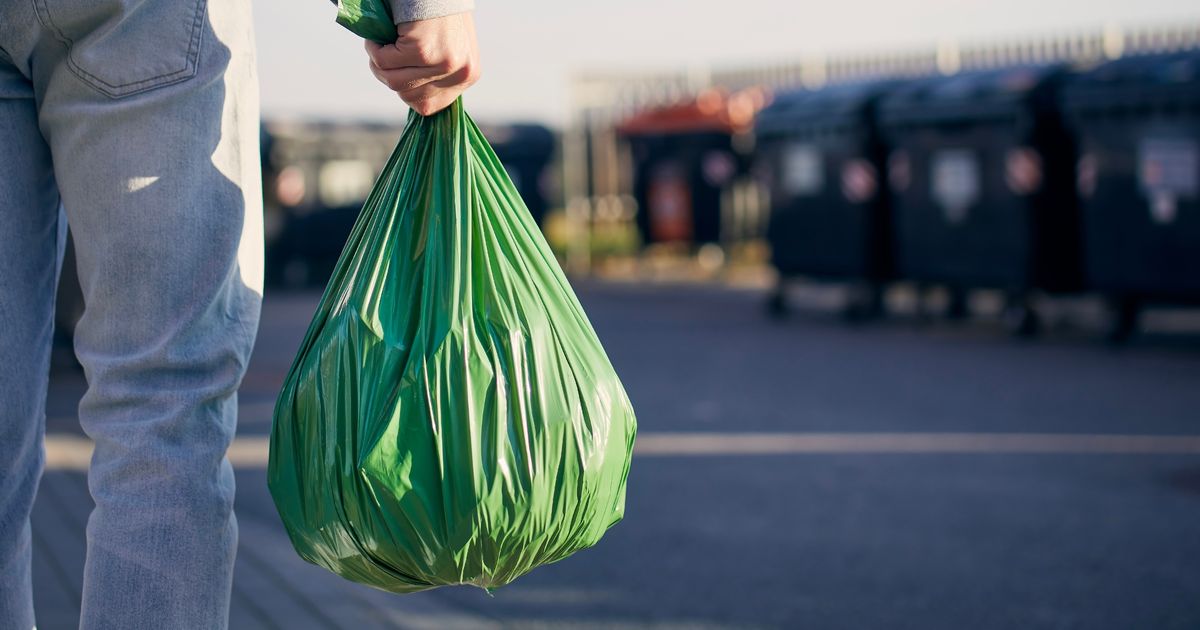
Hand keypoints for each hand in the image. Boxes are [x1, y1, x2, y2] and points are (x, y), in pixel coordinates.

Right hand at [365, 12, 479, 115]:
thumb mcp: (446, 48)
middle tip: (386, 54)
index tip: (399, 72)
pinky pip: (384, 61)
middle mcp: (459, 73)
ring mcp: (442, 63)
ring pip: (393, 81)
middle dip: (390, 76)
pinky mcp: (423, 50)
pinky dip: (375, 48)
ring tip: (382, 44)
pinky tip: (381, 35)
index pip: (428, 107)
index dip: (406, 91)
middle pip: (408, 96)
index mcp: (467, 76)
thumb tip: (410, 95)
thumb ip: (435, 74)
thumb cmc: (437, 14)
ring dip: (379, 63)